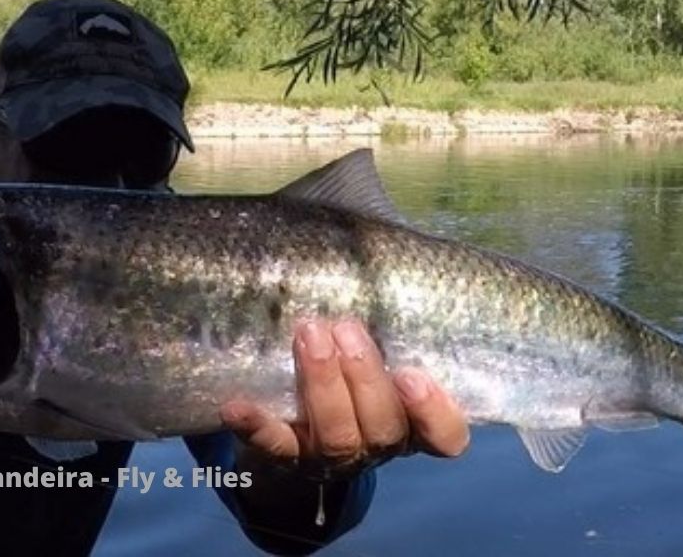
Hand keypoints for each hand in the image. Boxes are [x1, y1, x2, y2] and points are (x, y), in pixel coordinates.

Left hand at [221, 319, 468, 474]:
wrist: (289, 423)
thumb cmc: (348, 360)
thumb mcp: (377, 335)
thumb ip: (386, 300)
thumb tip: (375, 225)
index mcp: (411, 418)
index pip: (446, 435)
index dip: (434, 412)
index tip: (412, 374)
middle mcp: (378, 442)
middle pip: (385, 427)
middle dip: (365, 377)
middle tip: (345, 328)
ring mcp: (332, 454)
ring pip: (337, 435)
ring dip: (323, 384)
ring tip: (309, 335)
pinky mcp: (286, 456)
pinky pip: (273, 446)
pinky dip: (256, 425)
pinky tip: (236, 405)